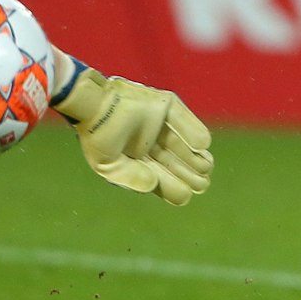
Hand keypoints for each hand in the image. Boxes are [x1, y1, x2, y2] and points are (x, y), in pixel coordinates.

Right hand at [55, 66, 213, 205]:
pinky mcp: (163, 104)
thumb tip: (153, 186)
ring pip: (179, 142)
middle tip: (203, 185)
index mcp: (133, 158)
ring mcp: (155, 122)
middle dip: (188, 174)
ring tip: (206, 168)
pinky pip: (181, 118)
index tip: (187, 195)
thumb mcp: (109, 165)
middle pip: (172, 160)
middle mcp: (147, 141)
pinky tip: (203, 145)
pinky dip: (193, 130)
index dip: (173, 186)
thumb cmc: (98, 136)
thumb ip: (131, 178)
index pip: (158, 174)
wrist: (94, 104)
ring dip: (194, 156)